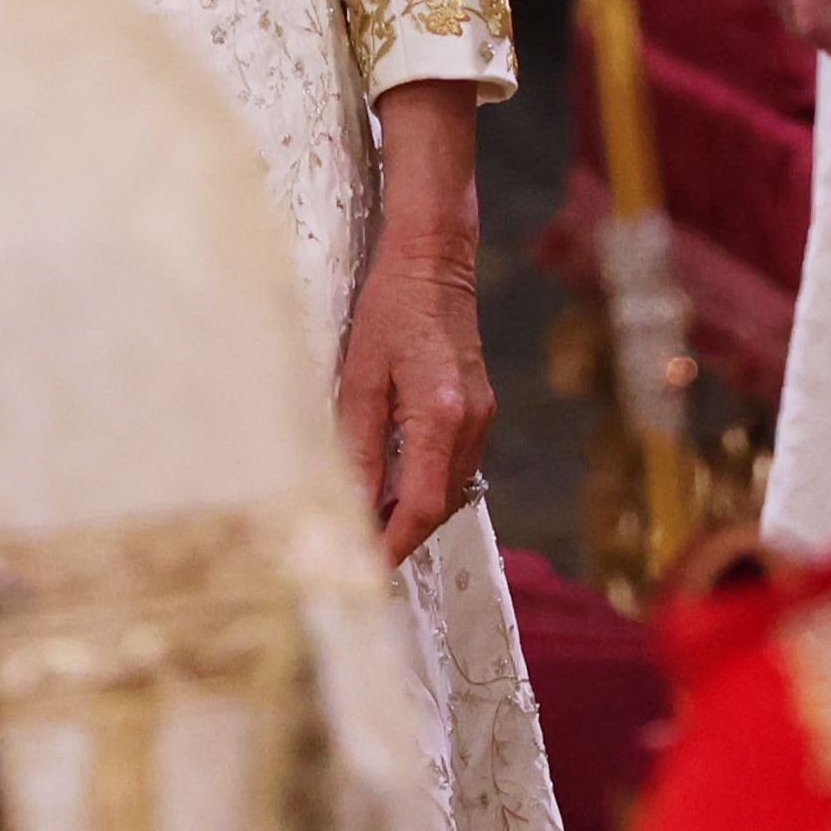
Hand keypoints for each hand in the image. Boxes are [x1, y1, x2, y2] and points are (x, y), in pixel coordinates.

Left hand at [341, 79, 491, 559]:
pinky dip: (424, 486)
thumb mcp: (359, 377)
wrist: (434, 260)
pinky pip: (454, 467)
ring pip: (449, 491)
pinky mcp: (480, 409)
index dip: (392, 545)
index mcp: (440, 416)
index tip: (362, 569)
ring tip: (368, 529)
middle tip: (356, 557)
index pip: (419, 506)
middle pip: (438, 506)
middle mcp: (471, 424)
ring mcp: (482, 418)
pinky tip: (392, 487)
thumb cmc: (389, 309)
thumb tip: (349, 504)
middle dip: (400, 536)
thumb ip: (357, 445)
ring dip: (412, 514)